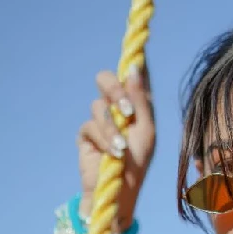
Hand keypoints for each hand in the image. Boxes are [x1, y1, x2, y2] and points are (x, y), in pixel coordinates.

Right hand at [76, 63, 155, 227]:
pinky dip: (103, 138)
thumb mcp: (145, 132)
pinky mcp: (87, 134)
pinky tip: (113, 153)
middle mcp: (119, 109)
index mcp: (138, 106)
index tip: (139, 40)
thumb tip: (134, 68)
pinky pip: (90, 124)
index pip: (136, 76)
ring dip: (112, 127)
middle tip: (124, 108)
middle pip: (108, 79)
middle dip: (114, 90)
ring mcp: (102, 120)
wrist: (119, 193)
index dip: (136, 59)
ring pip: (99, 104)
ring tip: (121, 148)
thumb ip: (140, 101)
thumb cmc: (138, 165)